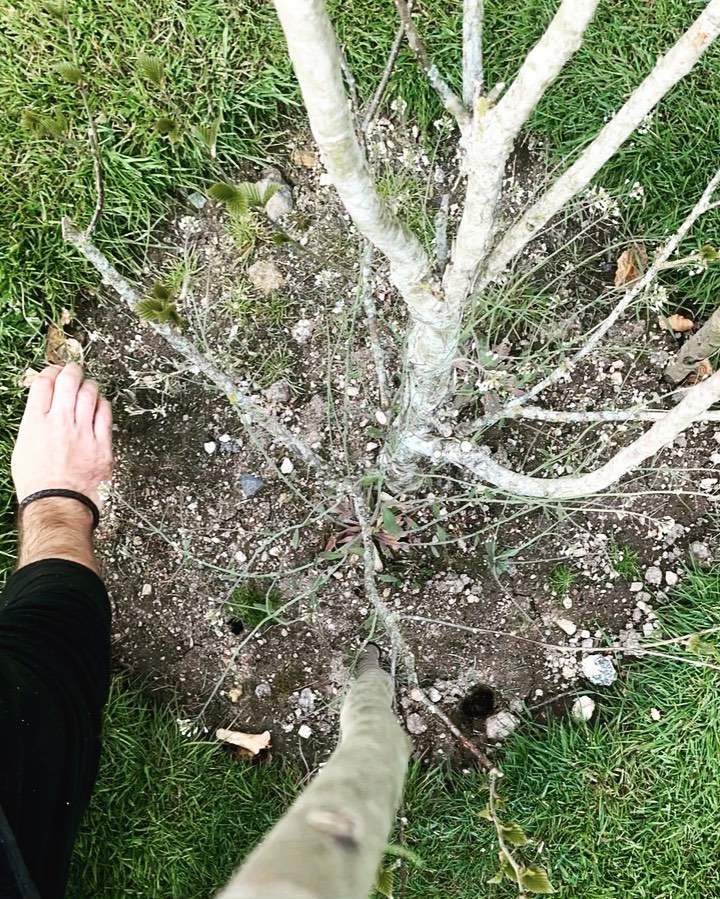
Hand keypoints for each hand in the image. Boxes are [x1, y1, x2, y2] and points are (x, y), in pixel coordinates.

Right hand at [12, 364, 112, 507]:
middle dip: (71, 370)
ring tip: (88, 386)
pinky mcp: (102, 444)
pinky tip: (100, 405)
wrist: (57, 504)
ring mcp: (82, 432)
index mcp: (35, 423)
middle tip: (74, 370)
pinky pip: (106, 414)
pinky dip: (103, 404)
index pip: (43, 383)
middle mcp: (59, 423)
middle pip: (68, 382)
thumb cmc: (37, 483)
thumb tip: (41, 407)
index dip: (49, 372)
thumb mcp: (23, 448)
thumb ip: (33, 424)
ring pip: (90, 393)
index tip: (53, 372)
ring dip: (89, 385)